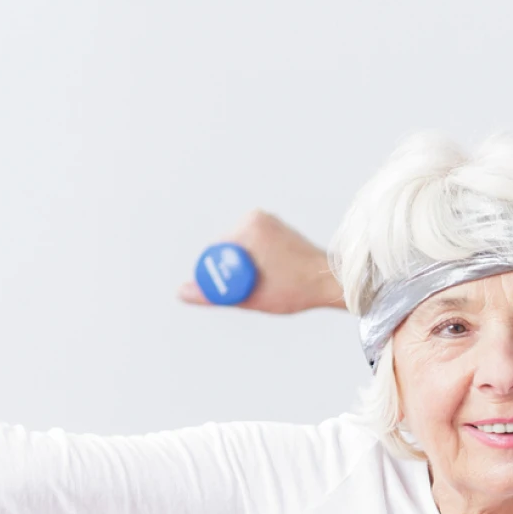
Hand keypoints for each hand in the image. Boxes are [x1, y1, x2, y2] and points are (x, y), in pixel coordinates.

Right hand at [177, 211, 343, 314]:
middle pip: (227, 252)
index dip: (221, 277)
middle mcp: (257, 218)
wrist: (332, 281)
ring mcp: (268, 221)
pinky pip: (253, 248)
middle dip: (233, 273)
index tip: (238, 291)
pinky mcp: (276, 229)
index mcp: (249, 226)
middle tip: (254, 291)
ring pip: (240, 252)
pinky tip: (272, 276)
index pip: (217, 253)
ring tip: (268, 283)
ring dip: (245, 270)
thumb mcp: (251, 295)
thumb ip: (213, 294)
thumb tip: (180, 292)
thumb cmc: (297, 288)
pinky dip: (256, 264)